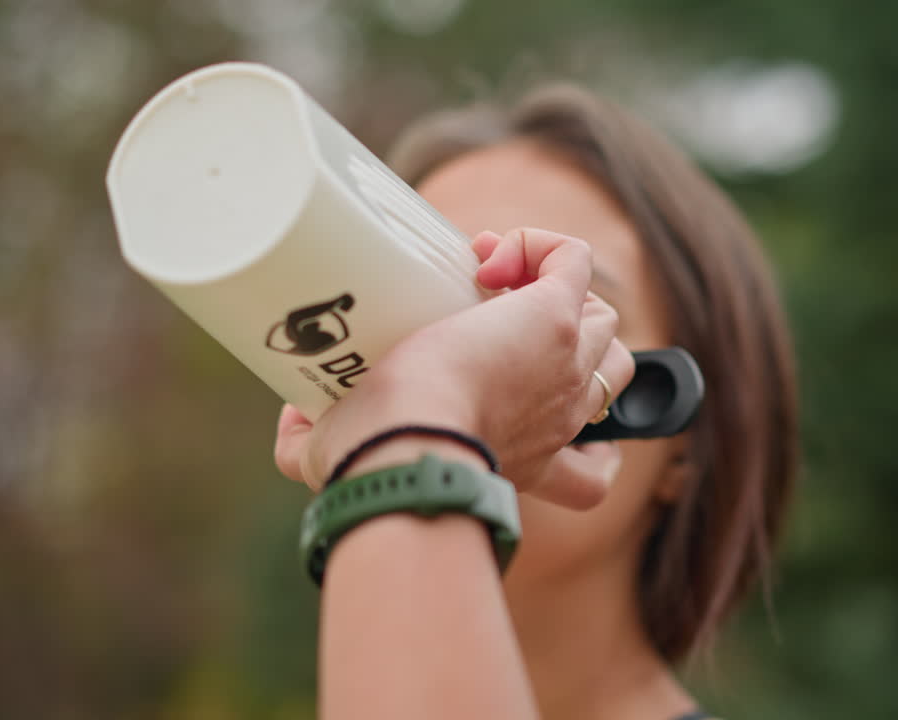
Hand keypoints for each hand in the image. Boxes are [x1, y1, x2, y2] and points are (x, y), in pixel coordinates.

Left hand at [274, 228, 634, 508]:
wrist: (408, 444)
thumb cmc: (378, 465)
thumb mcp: (343, 462)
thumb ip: (311, 450)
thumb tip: (290, 430)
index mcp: (531, 459)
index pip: (589, 461)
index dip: (572, 425)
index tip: (516, 392)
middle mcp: (563, 416)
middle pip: (607, 369)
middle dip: (566, 340)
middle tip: (491, 321)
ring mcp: (566, 365)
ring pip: (601, 317)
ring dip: (552, 290)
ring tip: (487, 280)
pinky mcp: (554, 317)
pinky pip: (573, 259)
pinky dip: (538, 246)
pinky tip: (484, 256)